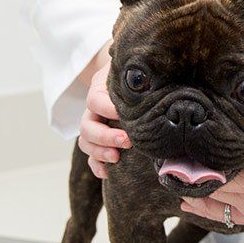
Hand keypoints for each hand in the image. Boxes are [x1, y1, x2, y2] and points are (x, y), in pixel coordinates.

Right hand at [78, 63, 130, 178]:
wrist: (128, 79)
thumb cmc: (134, 75)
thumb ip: (139, 74)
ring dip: (99, 152)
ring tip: (116, 158)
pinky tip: (107, 172)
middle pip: (86, 126)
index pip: (94, 100)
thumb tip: (158, 70)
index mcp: (99, 91)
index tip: (123, 113)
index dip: (107, 108)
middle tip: (127, 140)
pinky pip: (91, 157)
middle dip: (105, 136)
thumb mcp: (132, 70)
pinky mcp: (100, 141)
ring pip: (86, 142)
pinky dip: (97, 165)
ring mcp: (95, 127)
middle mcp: (94, 111)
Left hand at [179, 136, 243, 228]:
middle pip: (212, 194)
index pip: (219, 177)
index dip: (195, 168)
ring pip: (216, 209)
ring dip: (193, 197)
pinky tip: (193, 202)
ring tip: (170, 182)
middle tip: (162, 165)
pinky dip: (208, 209)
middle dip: (189, 181)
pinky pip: (228, 217)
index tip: (172, 155)